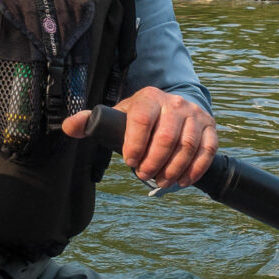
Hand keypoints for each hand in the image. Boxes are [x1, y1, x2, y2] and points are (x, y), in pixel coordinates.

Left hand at [63, 86, 217, 188]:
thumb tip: (67, 128)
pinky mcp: (210, 128)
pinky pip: (208, 151)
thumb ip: (92, 121)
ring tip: (161, 180)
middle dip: (154, 162)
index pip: (143, 120)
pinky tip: (182, 181)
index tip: (130, 161)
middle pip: (167, 137)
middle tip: (144, 175)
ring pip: (188, 146)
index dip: (135, 144)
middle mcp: (175, 103)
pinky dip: (195, 169)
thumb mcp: (119, 115)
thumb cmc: (142, 117)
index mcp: (149, 97)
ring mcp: (196, 115)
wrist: (175, 107)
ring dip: (174, 169)